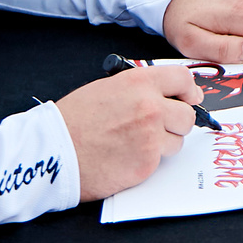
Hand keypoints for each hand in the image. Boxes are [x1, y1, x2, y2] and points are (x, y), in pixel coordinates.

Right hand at [55, 66, 200, 200]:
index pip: (184, 79)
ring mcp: (150, 136)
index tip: (189, 98)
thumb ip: (140, 89)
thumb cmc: (73, 120)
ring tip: (135, 143)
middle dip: (177, 122)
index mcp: (139, 83)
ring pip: (177, 140)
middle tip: (160, 126)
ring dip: (164, 143)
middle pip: (187, 114)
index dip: (189, 90)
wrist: (53, 151)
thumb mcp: (108, 88)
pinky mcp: (147, 163)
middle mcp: (150, 106)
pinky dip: (149, 160)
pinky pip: (161, 160)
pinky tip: (126, 156)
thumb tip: (167, 95)